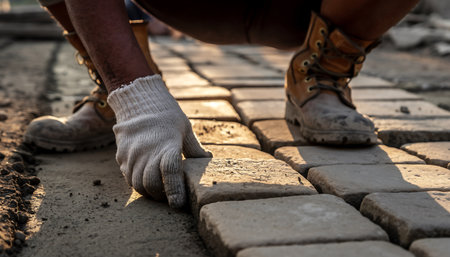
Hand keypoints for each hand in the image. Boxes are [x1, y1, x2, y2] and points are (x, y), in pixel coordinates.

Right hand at [107, 75, 210, 207]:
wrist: (139, 102)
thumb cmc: (167, 116)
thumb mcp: (185, 129)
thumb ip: (194, 148)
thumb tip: (208, 159)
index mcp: (167, 145)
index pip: (170, 171)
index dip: (174, 190)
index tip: (178, 204)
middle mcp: (147, 151)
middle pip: (151, 184)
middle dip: (161, 195)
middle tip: (169, 197)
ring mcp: (132, 155)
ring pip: (137, 184)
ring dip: (148, 191)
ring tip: (158, 190)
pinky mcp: (122, 156)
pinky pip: (127, 177)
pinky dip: (137, 183)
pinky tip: (145, 179)